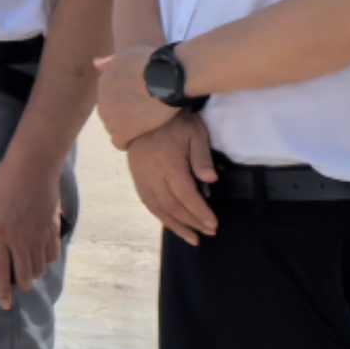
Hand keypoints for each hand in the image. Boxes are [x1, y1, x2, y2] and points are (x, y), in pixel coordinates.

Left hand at [0, 148, 66, 309]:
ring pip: (40, 267)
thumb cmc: (0, 180)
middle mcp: (21, 242)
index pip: (1, 271)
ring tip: (30, 271)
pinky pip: (53, 253)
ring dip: (35, 273)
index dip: (2, 291)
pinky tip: (44, 257)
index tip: (5, 305)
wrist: (32, 167)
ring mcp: (39, 236)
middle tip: (20, 285)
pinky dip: (49, 259)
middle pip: (24, 274)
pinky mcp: (53, 228)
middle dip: (21, 284)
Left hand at [93, 45, 176, 149]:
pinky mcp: (124, 131)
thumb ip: (111, 62)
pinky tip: (139, 137)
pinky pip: (119, 142)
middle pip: (108, 113)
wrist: (167, 76)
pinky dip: (127, 141)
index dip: (122, 101)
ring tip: (143, 125)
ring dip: (125, 128)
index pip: (107, 97)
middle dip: (121, 114)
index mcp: (104, 81)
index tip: (135, 101)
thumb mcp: (127, 55)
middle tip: (140, 114)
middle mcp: (103, 99)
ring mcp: (112, 116)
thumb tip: (95, 63)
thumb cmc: (153, 62)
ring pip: (113, 128)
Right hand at [125, 111, 219, 245]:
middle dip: (192, 222)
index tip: (213, 224)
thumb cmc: (175, 121)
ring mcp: (142, 177)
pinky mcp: (136, 177)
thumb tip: (210, 180)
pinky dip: (160, 216)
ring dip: (175, 226)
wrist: (144, 110)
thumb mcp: (195, 132)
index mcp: (169, 164)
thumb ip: (202, 157)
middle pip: (172, 207)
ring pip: (158, 209)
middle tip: (208, 232)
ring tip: (191, 237)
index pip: (186, 196)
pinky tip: (171, 223)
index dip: (200, 213)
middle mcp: (153, 174)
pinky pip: (147, 202)